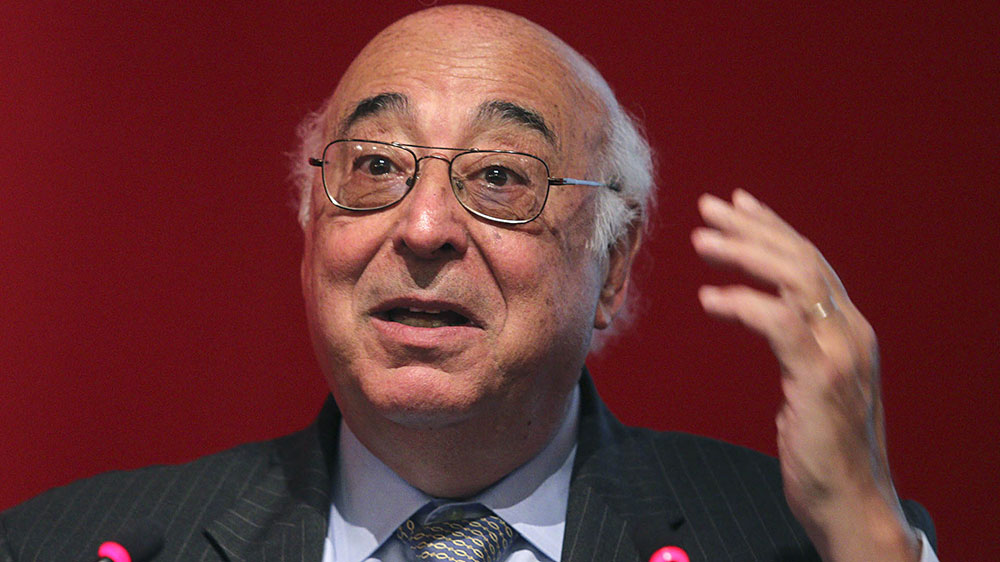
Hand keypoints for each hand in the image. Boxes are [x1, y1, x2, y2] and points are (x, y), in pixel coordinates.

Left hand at [691, 190, 920, 560]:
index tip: (738, 203)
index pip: (812, 262)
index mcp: (849, 329)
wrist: (851, 502)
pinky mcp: (822, 379)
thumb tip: (766, 312)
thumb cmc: (824, 447)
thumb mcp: (813, 382)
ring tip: (702, 241)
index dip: (773, 228)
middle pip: (803, 259)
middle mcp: (851, 331)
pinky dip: (743, 303)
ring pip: (796, 278)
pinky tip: (710, 300)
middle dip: (753, 228)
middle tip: (708, 209)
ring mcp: (841, 353)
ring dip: (745, 253)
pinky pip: (780, 323)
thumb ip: (799, 343)